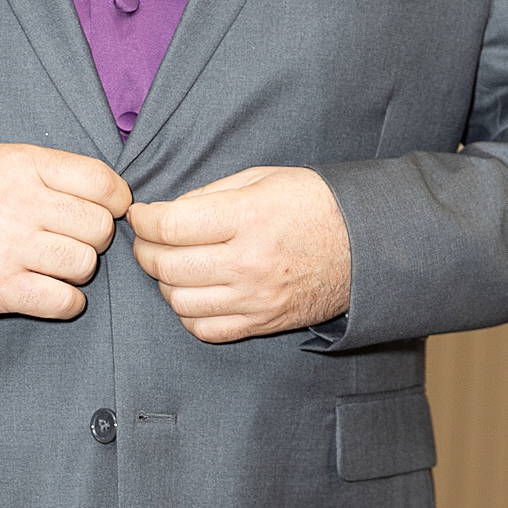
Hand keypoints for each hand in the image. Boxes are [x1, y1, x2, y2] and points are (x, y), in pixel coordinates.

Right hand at [0, 143, 130, 318]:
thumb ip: (52, 170)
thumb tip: (111, 191)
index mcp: (24, 166)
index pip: (101, 182)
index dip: (117, 199)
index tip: (111, 209)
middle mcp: (19, 204)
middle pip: (99, 227)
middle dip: (95, 236)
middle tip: (73, 238)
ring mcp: (9, 248)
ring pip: (85, 264)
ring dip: (79, 268)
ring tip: (57, 263)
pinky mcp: (0, 288)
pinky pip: (63, 300)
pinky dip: (68, 301)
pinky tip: (55, 291)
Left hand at [128, 166, 351, 343]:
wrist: (367, 244)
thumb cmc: (317, 204)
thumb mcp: (266, 178)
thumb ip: (213, 193)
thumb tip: (168, 213)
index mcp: (250, 217)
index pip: (171, 225)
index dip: (144, 220)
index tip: (141, 214)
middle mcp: (249, 261)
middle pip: (167, 265)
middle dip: (146, 249)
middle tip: (148, 238)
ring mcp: (255, 297)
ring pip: (179, 300)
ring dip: (164, 282)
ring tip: (171, 265)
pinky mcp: (262, 321)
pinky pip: (204, 329)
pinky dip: (188, 313)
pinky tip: (193, 293)